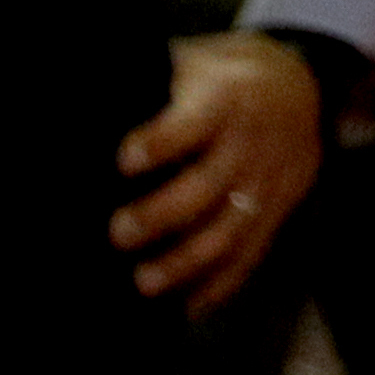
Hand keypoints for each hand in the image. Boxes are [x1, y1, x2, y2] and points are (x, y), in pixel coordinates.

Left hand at [115, 32, 328, 316]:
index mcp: (225, 100)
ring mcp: (267, 180)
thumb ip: (147, 88)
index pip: (195, 122)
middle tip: (118, 232)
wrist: (299, 87)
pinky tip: (188, 307)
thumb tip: (74, 110)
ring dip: (187, 261)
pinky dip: (221, 284)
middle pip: (208, 185)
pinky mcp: (277, 210)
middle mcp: (249, 143)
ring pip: (230, 228)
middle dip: (162, 214)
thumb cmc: (216, 82)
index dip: (161, 142)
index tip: (123, 160)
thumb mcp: (192, 67)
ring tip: (144, 283)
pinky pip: (252, 253)